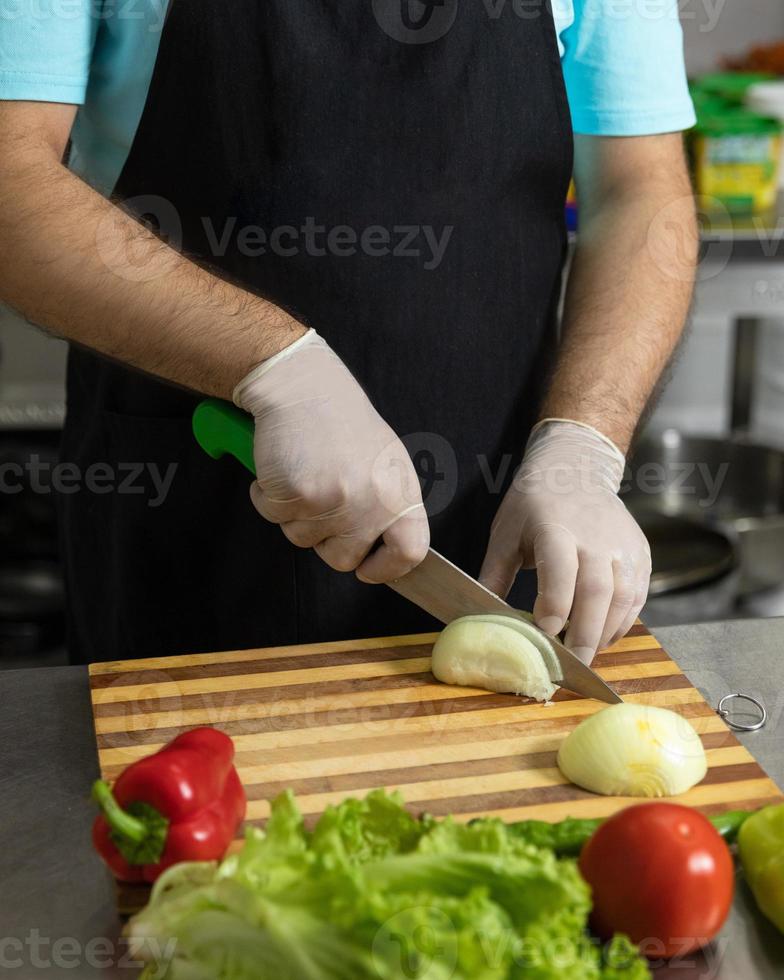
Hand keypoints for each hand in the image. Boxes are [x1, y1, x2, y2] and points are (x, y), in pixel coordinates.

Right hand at [235, 329, 428, 582]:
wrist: (304, 387)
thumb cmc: (340, 423)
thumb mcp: (383, 464)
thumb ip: (387, 506)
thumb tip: (383, 551)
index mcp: (400, 491)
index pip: (411, 551)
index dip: (388, 568)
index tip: (368, 568)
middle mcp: (373, 501)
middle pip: (345, 558)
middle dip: (325, 541)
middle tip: (320, 503)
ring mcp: (336, 500)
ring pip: (303, 540)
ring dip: (294, 515)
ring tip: (304, 473)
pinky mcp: (298, 494)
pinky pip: (274, 518)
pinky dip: (268, 497)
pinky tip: (282, 467)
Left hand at [479, 420, 650, 663]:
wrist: (575, 469)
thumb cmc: (533, 505)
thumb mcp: (505, 533)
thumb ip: (494, 575)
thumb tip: (481, 618)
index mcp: (558, 528)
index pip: (561, 569)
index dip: (555, 603)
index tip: (544, 632)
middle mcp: (597, 537)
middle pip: (597, 591)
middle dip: (584, 633)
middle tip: (571, 664)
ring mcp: (624, 545)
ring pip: (623, 598)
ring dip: (605, 632)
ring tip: (584, 653)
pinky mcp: (641, 553)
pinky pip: (637, 596)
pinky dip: (622, 621)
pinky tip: (602, 635)